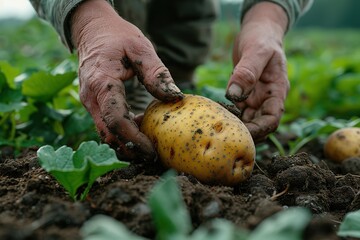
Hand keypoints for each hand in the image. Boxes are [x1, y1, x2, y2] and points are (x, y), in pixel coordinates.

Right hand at [71, 0, 182, 160]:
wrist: (92, 30)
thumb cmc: (118, 36)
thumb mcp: (141, 48)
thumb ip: (157, 74)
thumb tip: (175, 98)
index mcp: (102, 83)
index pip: (115, 120)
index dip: (134, 139)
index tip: (152, 150)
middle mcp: (91, 97)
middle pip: (108, 133)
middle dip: (130, 148)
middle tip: (153, 157)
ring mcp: (89, 101)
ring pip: (105, 132)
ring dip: (125, 144)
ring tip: (147, 150)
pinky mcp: (93, 103)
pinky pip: (105, 124)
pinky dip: (121, 134)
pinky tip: (138, 134)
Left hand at [226, 2, 289, 141]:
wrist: (258, 31)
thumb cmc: (261, 38)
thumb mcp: (257, 51)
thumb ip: (247, 72)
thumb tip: (234, 95)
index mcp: (277, 90)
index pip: (272, 119)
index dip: (259, 130)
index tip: (242, 134)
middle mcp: (267, 98)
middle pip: (259, 124)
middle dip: (245, 133)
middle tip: (224, 137)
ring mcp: (255, 98)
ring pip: (248, 120)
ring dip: (235, 126)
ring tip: (218, 129)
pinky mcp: (244, 95)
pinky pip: (237, 110)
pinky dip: (228, 116)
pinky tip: (215, 116)